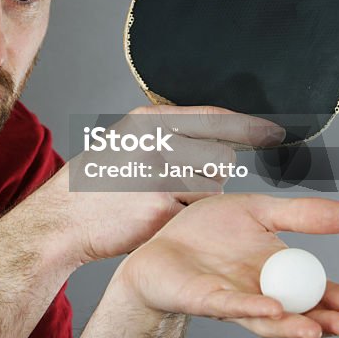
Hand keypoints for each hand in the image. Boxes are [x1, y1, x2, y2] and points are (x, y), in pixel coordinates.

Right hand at [32, 105, 286, 265]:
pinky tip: (154, 214)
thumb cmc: (96, 181)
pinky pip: (195, 211)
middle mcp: (157, 143)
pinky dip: (183, 216)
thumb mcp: (125, 139)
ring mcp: (160, 176)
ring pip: (212, 187)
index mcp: (148, 121)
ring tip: (159, 197)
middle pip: (220, 158)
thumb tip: (219, 129)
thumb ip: (166, 131)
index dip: (250, 127)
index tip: (274, 133)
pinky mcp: (162, 208)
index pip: (214, 118)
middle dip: (211, 173)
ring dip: (198, 197)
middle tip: (179, 181)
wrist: (63, 218)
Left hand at [113, 193, 338, 337]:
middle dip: (322, 322)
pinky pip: (230, 307)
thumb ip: (300, 214)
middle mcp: (259, 293)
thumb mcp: (257, 210)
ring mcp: (233, 301)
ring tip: (313, 329)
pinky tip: (270, 308)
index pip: (312, 291)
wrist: (159, 241)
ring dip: (291, 326)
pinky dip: (251, 308)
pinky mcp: (205, 300)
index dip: (334, 299)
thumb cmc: (207, 230)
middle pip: (296, 314)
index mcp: (276, 272)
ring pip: (266, 321)